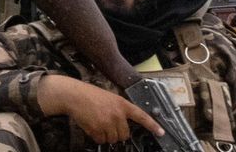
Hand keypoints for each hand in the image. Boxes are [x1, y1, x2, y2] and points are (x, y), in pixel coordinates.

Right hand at [35, 75, 161, 143]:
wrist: (74, 95)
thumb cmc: (90, 95)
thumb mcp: (110, 98)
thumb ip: (119, 110)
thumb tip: (123, 127)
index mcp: (122, 104)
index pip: (141, 116)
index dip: (152, 125)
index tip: (161, 132)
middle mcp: (117, 114)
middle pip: (124, 135)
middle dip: (116, 133)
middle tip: (106, 123)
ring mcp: (108, 123)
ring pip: (112, 139)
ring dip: (105, 135)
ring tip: (97, 122)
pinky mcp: (98, 130)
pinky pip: (101, 140)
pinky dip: (96, 136)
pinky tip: (92, 125)